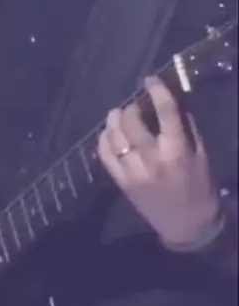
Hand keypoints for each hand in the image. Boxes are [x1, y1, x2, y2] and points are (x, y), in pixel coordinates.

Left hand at [98, 76, 220, 245]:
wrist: (188, 226)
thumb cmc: (200, 186)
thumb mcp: (201, 154)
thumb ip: (187, 127)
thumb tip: (171, 102)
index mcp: (177, 150)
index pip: (165, 111)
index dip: (156, 90)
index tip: (149, 79)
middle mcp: (152, 158)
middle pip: (132, 121)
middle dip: (131, 107)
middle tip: (135, 105)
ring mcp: (133, 171)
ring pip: (115, 136)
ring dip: (114, 120)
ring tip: (118, 113)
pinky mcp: (121, 182)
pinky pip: (105, 155)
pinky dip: (104, 140)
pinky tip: (108, 133)